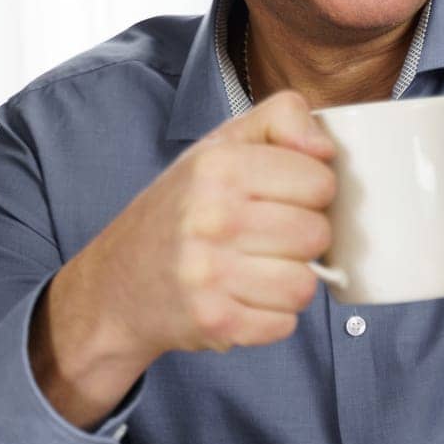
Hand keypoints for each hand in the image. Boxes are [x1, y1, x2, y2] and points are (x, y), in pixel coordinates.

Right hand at [30, 90, 336, 427]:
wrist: (117, 283)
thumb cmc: (183, 208)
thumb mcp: (223, 144)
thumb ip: (281, 120)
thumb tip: (326, 148)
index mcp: (220, 165)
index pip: (320, 181)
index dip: (311, 190)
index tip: (285, 196)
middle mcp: (212, 217)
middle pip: (317, 234)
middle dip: (304, 237)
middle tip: (270, 236)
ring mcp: (210, 273)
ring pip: (305, 284)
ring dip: (291, 280)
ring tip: (260, 268)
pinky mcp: (215, 321)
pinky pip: (285, 324)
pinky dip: (272, 316)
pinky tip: (244, 297)